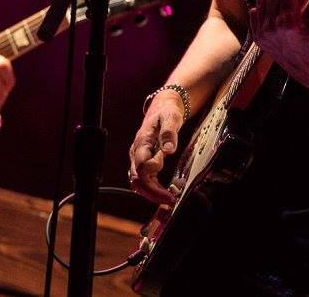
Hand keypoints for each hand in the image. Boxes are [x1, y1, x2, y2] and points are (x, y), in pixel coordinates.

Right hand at [128, 90, 182, 204]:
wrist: (161, 108)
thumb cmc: (166, 112)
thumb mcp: (171, 117)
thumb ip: (169, 133)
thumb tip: (168, 150)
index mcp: (142, 142)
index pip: (141, 164)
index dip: (153, 168)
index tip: (165, 161)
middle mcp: (136, 153)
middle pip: (137, 179)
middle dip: (153, 192)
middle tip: (170, 199)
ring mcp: (138, 159)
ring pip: (138, 183)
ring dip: (152, 194)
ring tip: (169, 199)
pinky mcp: (143, 162)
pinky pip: (143, 180)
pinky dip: (152, 190)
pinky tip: (164, 193)